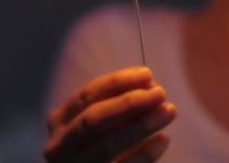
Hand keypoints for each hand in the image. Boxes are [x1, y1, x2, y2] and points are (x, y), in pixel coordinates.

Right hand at [44, 66, 176, 162]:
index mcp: (60, 122)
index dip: (117, 82)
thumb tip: (148, 86)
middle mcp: (58, 147)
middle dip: (128, 103)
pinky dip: (144, 154)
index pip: (86, 95)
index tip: (147, 74)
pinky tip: (163, 139)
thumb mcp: (106, 123)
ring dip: (140, 126)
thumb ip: (121, 106)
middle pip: (92, 120)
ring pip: (105, 146)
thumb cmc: (105, 147)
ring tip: (169, 111)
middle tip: (160, 92)